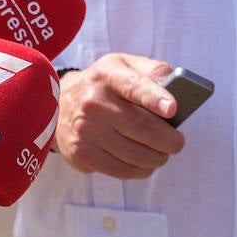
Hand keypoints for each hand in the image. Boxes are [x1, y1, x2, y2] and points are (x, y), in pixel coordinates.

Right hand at [51, 53, 184, 178]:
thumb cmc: (104, 85)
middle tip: (177, 143)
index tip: (173, 109)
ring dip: (157, 158)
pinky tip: (145, 163)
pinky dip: (140, 170)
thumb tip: (179, 89)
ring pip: (135, 154)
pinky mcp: (81, 154)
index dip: (155, 98)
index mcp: (108, 75)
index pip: (133, 86)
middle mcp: (94, 102)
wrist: (56, 104)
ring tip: (162, 153)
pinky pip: (121, 170)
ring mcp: (85, 130)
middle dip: (168, 140)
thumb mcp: (123, 65)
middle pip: (141, 128)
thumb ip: (152, 72)